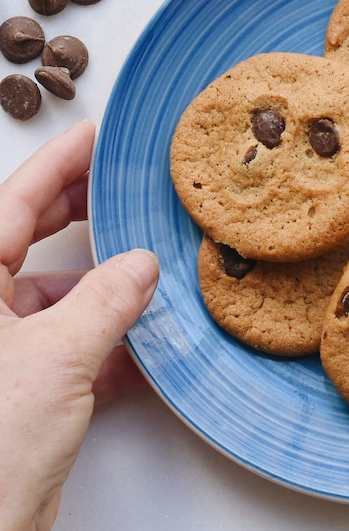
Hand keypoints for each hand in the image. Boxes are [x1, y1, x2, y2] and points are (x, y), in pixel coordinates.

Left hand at [0, 121, 158, 530]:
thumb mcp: (60, 353)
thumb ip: (107, 299)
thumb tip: (140, 264)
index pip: (9, 204)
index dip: (58, 166)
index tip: (94, 137)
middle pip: (23, 241)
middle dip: (78, 217)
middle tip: (123, 191)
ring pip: (52, 299)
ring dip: (103, 292)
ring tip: (153, 278)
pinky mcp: (18, 392)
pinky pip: (67, 348)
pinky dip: (106, 346)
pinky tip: (147, 350)